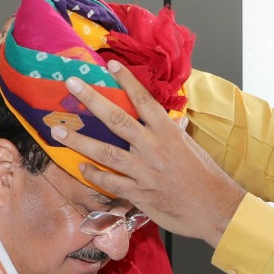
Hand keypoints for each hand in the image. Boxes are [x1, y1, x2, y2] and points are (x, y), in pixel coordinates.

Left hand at [53, 63, 246, 246]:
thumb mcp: (192, 149)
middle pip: (116, 118)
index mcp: (168, 132)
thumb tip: (172, 123)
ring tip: (57, 131)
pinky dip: (94, 174)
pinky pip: (110, 182)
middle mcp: (153, 147)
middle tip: (71, 85)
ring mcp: (143, 171)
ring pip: (105, 152)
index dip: (126, 81)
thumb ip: (176, 134)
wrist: (216, 208)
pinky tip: (80, 166)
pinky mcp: (139, 193)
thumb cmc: (207, 177)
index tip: (110, 65)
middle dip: (91, 100)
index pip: (143, 100)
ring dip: (78, 140)